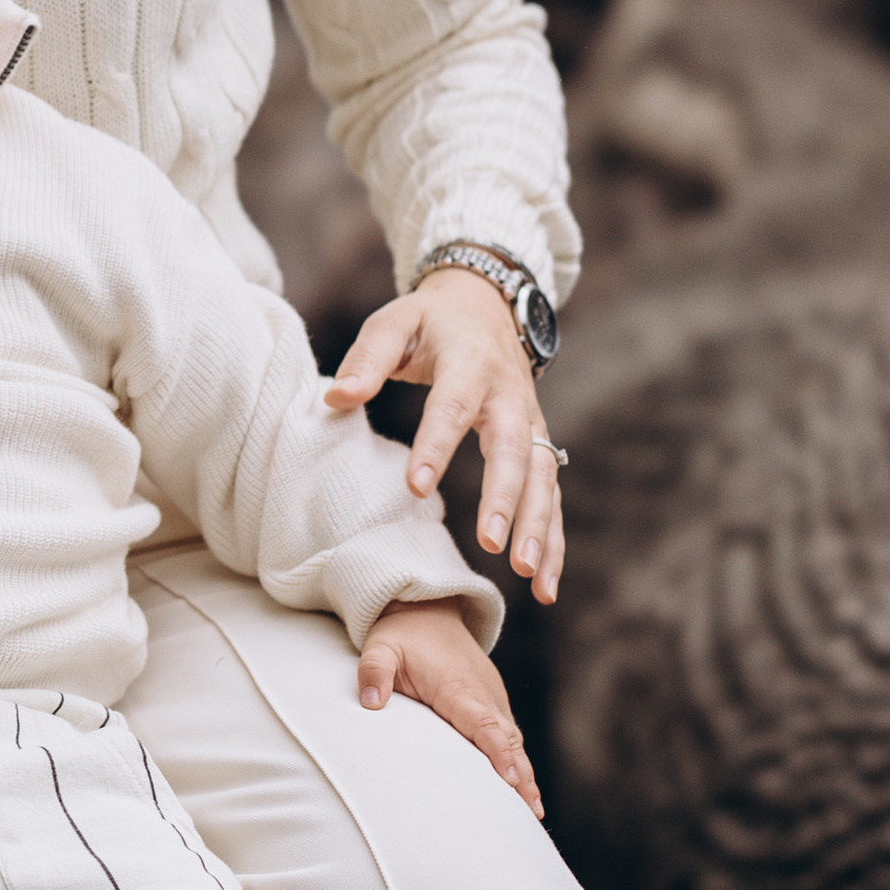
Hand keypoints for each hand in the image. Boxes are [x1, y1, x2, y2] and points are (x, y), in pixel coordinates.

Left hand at [328, 266, 562, 603]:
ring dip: (539, 527)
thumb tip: (335, 396)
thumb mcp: (395, 321)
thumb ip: (367, 359)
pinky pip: (550, 494)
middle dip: (505, 498)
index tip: (416, 487)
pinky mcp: (537, 444)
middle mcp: (509, 396)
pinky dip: (553, 539)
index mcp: (470, 364)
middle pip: (513, 449)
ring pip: (542, 478)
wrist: (486, 304)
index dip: (436, 446)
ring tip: (529, 576)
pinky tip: (545, 584)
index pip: (453, 407)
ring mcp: (530, 422)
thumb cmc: (430, 320)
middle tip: (491, 543)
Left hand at [355, 598, 543, 816]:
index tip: (511, 779)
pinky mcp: (491, 699)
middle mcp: (482, 693)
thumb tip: (370, 703)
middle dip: (522, 775)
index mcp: (457, 687)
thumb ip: (373, 672)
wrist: (425, 609)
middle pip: (507, 739)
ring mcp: (490, 696)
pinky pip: (509, 731)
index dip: (498, 752)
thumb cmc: (401, 634)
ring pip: (513, 738)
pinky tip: (522, 784)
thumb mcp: (380, 648)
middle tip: (532, 812)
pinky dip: (518, 756)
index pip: (483, 724)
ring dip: (525, 771)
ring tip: (533, 809)